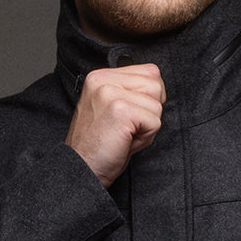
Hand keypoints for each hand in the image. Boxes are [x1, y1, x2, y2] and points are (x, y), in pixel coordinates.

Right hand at [65, 64, 165, 187]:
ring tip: (126, 135)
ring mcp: (110, 93)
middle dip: (150, 111)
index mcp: (100, 77)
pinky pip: (154, 121)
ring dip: (148, 125)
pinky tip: (126, 141)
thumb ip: (130, 92)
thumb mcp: (112, 108)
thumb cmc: (99, 145)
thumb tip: (158, 87)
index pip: (149, 72)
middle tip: (128, 128)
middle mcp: (103, 80)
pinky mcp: (120, 110)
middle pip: (156, 84)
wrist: (82, 168)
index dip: (150, 98)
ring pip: (157, 104)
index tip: (131, 116)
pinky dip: (146, 138)